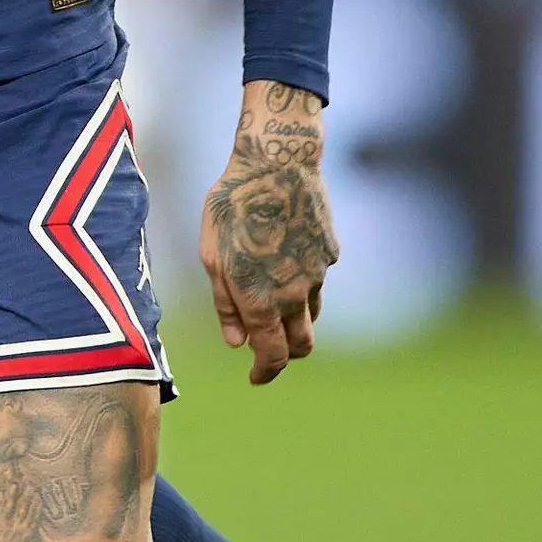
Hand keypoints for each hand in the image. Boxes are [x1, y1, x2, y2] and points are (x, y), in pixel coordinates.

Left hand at [198, 80, 336, 385]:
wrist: (277, 163)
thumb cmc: (232, 206)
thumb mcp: (211, 255)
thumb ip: (225, 303)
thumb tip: (236, 342)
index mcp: (260, 301)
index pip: (272, 356)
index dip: (265, 373)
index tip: (256, 377)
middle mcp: (294, 295)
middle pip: (301, 345)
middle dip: (286, 355)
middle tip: (268, 347)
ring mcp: (318, 274)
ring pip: (312, 313)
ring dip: (295, 318)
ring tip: (271, 296)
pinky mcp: (330, 252)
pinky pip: (318, 278)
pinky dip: (304, 282)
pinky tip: (286, 256)